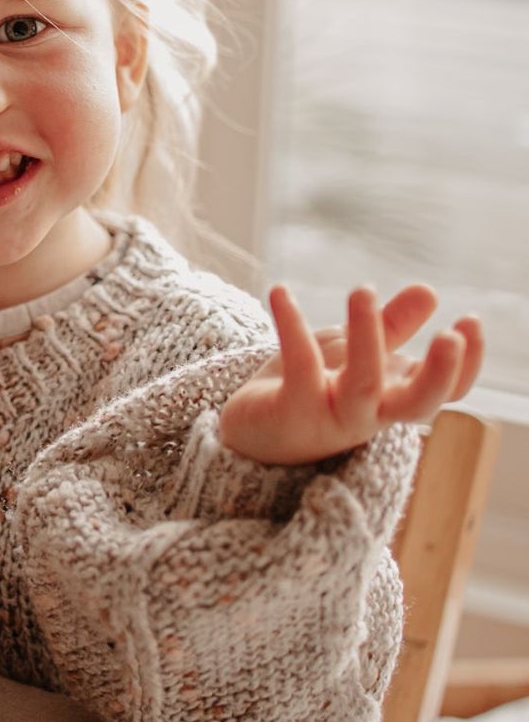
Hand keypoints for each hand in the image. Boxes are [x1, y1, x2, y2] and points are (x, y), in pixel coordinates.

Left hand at [220, 283, 483, 466]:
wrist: (251, 431)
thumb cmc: (311, 389)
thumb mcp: (353, 353)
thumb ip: (389, 327)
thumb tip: (428, 291)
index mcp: (392, 398)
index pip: (443, 392)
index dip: (465, 365)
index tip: (470, 322)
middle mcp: (370, 413)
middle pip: (417, 405)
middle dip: (438, 373)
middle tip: (449, 336)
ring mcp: (331, 417)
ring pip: (361, 386)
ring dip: (366, 338)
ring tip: (362, 290)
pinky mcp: (290, 411)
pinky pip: (299, 367)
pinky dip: (291, 326)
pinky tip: (280, 292)